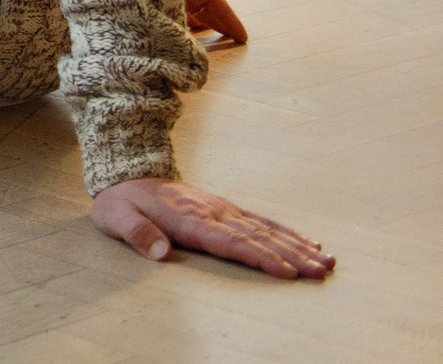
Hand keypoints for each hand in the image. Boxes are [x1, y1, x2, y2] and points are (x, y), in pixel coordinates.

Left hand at [90, 178, 332, 278]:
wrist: (127, 172)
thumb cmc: (121, 202)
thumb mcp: (115, 217)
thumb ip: (136, 233)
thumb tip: (160, 253)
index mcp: (189, 220)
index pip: (230, 242)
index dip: (259, 258)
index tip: (287, 271)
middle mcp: (213, 213)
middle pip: (257, 238)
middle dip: (292, 256)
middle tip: (322, 272)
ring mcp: (222, 209)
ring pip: (266, 230)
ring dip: (297, 246)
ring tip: (326, 261)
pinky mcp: (225, 208)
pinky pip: (261, 220)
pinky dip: (286, 232)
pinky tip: (308, 242)